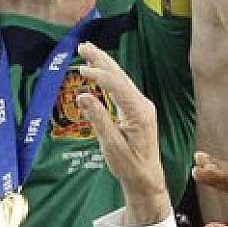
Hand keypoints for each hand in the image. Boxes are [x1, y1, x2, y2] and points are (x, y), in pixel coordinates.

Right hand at [77, 41, 170, 226]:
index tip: (80, 70)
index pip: (117, 85)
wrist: (146, 180)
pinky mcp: (136, 109)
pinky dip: (107, 76)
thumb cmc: (130, 167)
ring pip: (120, 78)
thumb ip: (98, 119)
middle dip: (100, 58)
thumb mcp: (111, 146)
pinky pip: (120, 87)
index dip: (98, 74)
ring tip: (86, 51)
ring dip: (103, 64)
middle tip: (82, 45)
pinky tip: (96, 70)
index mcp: (139, 111)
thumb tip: (82, 96)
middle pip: (119, 75)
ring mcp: (140, 105)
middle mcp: (142, 103)